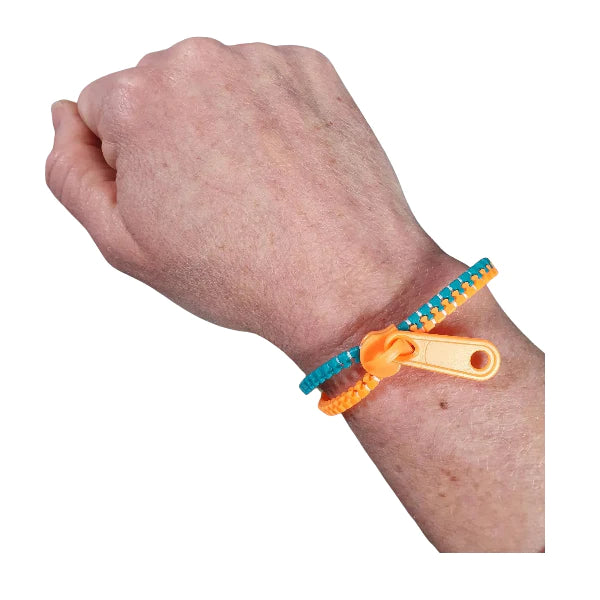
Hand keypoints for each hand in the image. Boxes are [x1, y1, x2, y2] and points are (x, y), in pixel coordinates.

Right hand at [46, 38, 440, 368]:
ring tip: (256, 189)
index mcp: (139, 99)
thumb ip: (69, 173)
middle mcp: (198, 62)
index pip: (102, 111)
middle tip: (216, 202)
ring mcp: (262, 60)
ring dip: (224, 126)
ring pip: (214, 87)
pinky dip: (270, 118)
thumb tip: (64, 118)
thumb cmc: (239, 272)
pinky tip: (286, 168)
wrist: (344, 281)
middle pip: (157, 92)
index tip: (172, 202)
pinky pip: (267, 85)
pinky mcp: (312, 68)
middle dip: (173, 139)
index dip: (130, 165)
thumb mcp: (125, 244)